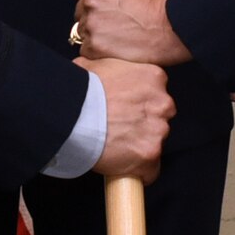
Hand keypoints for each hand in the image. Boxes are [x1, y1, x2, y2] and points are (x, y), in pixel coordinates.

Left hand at [73, 0, 189, 66]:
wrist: (171, 29)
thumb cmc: (161, 4)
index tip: (98, 5)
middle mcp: (91, 0)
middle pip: (80, 11)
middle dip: (93, 16)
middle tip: (113, 23)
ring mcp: (90, 24)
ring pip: (82, 31)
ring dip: (95, 34)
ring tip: (116, 37)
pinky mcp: (93, 46)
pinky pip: (86, 49)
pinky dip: (97, 51)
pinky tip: (114, 48)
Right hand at [78, 55, 174, 181]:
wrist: (73, 115)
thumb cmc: (81, 90)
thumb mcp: (95, 63)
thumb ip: (110, 67)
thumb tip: (100, 71)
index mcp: (153, 78)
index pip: (156, 94)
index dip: (139, 104)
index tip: (126, 111)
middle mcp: (162, 103)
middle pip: (159, 118)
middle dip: (143, 125)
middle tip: (120, 128)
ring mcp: (158, 130)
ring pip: (155, 143)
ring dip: (140, 146)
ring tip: (116, 147)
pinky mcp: (150, 154)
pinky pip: (150, 170)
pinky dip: (138, 171)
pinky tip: (122, 166)